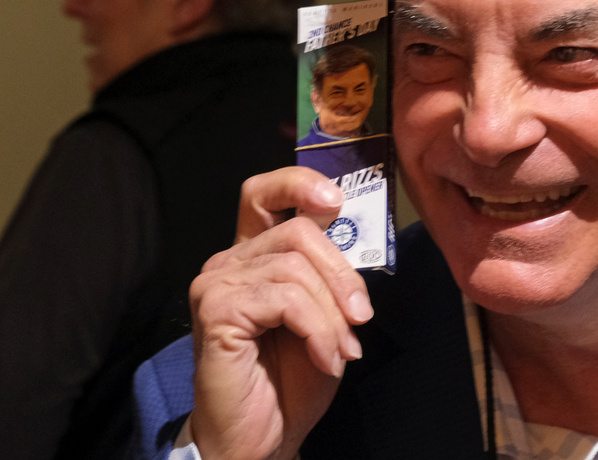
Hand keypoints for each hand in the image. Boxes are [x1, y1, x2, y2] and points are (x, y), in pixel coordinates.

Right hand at [188, 167, 372, 459]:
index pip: (263, 192)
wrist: (262, 437)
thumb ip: (329, 273)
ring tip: (342, 351)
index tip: (336, 199)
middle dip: (342, 274)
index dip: (298, 183)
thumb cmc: (291, 379)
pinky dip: (318, 330)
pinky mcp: (216, 310)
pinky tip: (326, 359)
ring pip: (296, 268)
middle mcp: (229, 261)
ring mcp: (216, 283)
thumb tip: (354, 235)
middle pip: (298, 231)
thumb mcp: (324, 314)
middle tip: (362, 318)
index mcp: (253, 254)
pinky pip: (286, 299)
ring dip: (333, 314)